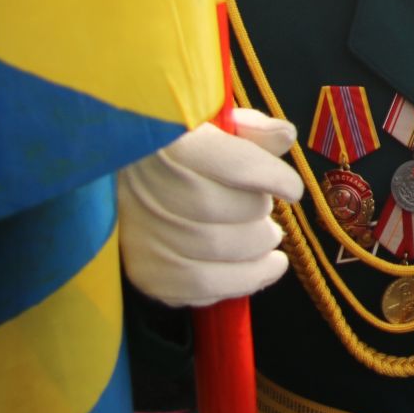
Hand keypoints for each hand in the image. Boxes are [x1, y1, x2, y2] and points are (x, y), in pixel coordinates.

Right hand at [118, 107, 303, 306]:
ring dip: (254, 255)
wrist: (119, 175)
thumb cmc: (178, 148)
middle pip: (222, 211)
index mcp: (171, 143)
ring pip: (212, 254)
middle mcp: (150, 188)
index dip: (272, 178)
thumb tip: (285, 136)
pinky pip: (194, 288)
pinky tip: (251, 271)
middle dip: (259, 218)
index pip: (234, 163)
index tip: (293, 190)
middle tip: (269, 219)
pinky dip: (232, 283)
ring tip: (268, 243)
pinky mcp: (141, 269)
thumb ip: (251, 129)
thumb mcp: (211, 124)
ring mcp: (142, 233)